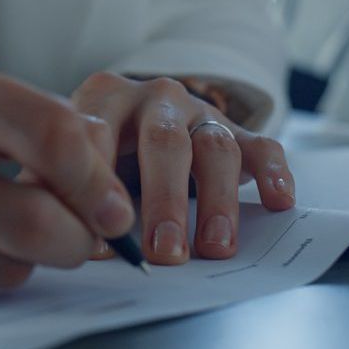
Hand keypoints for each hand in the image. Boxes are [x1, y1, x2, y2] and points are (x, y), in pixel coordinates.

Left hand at [69, 73, 295, 264]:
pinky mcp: (237, 130)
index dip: (99, 186)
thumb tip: (79, 242)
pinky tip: (279, 201)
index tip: (103, 237)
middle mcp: (155, 97)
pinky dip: (273, 173)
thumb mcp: (76, 160)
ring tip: (214, 246)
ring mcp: (199, 112)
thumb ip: (70, 189)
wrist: (140, 119)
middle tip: (163, 252)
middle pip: (164, 142)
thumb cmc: (102, 152)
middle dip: (164, 200)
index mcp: (105, 98)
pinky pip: (262, 146)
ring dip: (216, 200)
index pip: (98, 133)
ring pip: (215, 148)